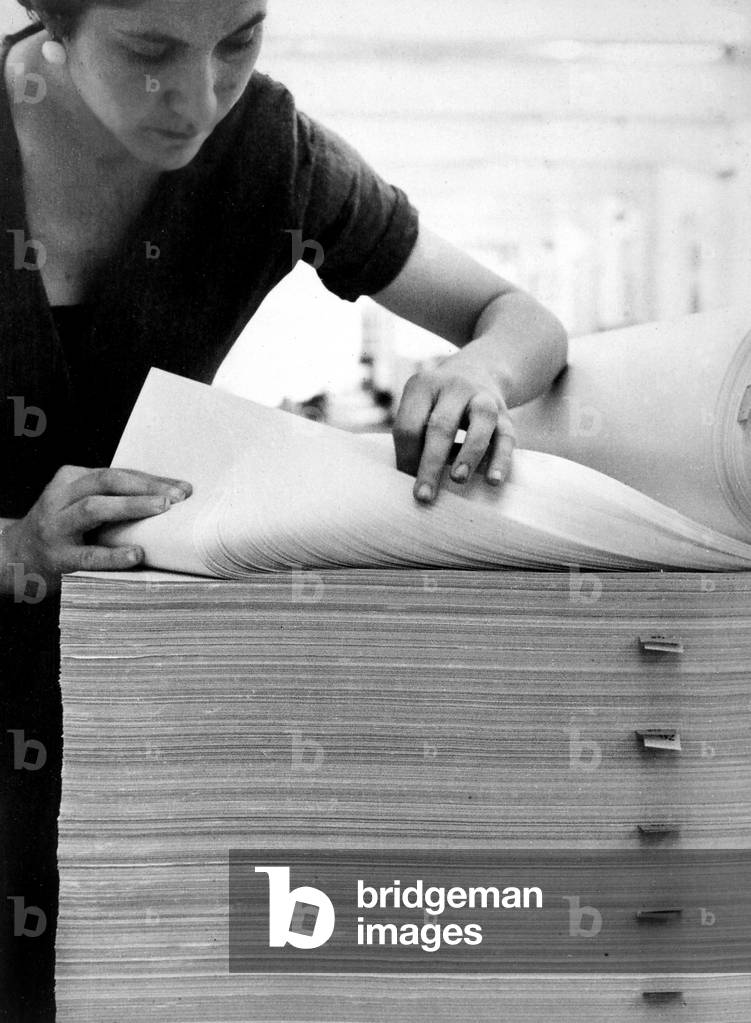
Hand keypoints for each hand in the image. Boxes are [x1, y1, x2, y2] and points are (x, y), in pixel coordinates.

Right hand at [1, 466, 191, 594]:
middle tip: (177, 497)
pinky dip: (113, 554)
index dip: (152, 480)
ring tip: (161, 510)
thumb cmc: (62, 529)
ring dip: (131, 507)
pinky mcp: (56, 556)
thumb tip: (168, 497)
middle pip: (107, 481)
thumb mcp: (79, 504)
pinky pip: (87, 554)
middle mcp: (61, 497)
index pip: (117, 473)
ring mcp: (56, 526)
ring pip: (94, 507)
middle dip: (144, 486)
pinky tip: (136, 554)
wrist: (14, 557)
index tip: (184, 489)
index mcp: (71, 478)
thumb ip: (112, 498)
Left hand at [393, 353, 515, 503]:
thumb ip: (414, 436)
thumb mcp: (420, 405)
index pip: (409, 425)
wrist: (478, 369)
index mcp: (422, 386)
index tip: (406, 481)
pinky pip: (506, 436)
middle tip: (424, 496)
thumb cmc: (438, 403)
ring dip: (469, 454)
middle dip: (431, 464)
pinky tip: (493, 480)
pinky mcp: (505, 413)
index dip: (405, 457)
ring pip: (480, 422)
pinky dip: (500, 459)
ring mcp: (482, 397)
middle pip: (441, 426)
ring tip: (458, 480)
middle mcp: (454, 387)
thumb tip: (409, 479)